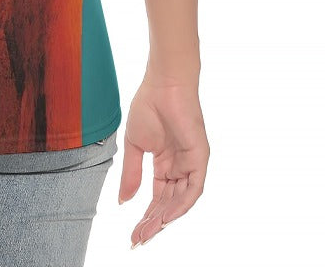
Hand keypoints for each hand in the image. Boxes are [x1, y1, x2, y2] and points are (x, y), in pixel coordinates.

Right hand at [118, 77, 209, 248]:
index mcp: (165, 164)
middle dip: (152, 223)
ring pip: (180, 201)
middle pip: (168, 204)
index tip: (133, 234)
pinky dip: (180, 204)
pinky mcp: (200, 158)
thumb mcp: (134, 146)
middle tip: (138, 239)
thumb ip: (131, 174)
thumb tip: (124, 201)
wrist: (162, 85)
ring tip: (148, 232)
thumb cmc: (148, 106)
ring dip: (164, 218)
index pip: (157, 198)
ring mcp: (191, 164)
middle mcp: (180, 168)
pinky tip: (165, 216)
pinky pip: (192, 188)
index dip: (145, 216)